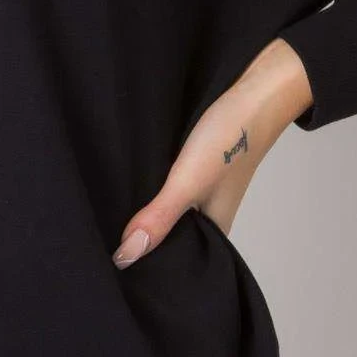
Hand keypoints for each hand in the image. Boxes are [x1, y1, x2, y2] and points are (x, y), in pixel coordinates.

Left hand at [112, 38, 312, 264]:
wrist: (255, 88)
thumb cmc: (231, 137)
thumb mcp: (188, 182)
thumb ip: (160, 217)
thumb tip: (126, 257)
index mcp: (215, 228)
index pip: (177, 259)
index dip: (149, 264)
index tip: (114, 269)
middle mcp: (208, 212)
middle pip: (170, 234)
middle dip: (142, 237)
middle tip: (102, 240)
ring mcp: (201, 187)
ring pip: (167, 207)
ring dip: (145, 209)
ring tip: (106, 215)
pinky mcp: (193, 164)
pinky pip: (167, 183)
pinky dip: (151, 185)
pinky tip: (128, 182)